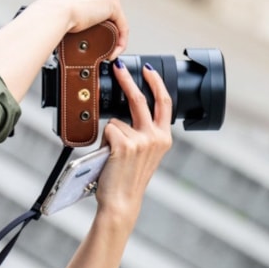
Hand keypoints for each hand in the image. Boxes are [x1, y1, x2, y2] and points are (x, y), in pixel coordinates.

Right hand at [37, 0, 128, 59]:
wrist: (55, 14)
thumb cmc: (52, 16)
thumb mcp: (61, 14)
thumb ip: (68, 16)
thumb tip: (70, 29)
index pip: (93, 4)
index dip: (93, 22)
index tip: (89, 38)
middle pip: (106, 11)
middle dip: (105, 30)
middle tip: (100, 47)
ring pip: (115, 19)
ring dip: (114, 37)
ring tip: (107, 52)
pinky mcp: (113, 4)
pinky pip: (122, 26)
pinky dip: (120, 42)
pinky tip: (113, 53)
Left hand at [96, 61, 172, 221]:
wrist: (122, 201)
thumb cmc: (128, 178)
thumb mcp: (144, 153)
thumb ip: (141, 133)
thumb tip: (123, 113)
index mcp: (164, 138)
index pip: (164, 103)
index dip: (156, 82)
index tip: (147, 68)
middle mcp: (156, 137)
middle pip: (140, 99)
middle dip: (127, 79)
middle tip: (118, 66)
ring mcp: (140, 140)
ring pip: (116, 120)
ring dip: (110, 133)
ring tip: (112, 154)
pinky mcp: (124, 144)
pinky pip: (107, 130)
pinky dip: (103, 140)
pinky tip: (108, 156)